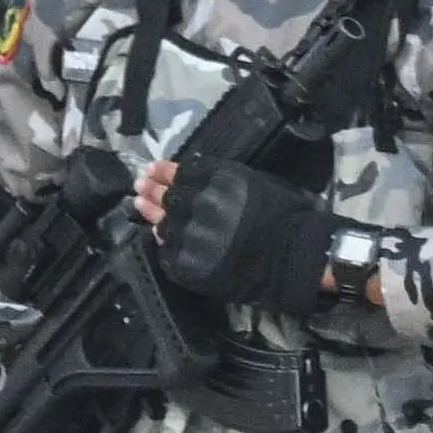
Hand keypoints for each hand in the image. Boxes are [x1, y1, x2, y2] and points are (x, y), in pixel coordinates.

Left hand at [149, 153, 333, 314]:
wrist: (291, 258)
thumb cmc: (282, 216)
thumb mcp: (254, 182)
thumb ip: (220, 179)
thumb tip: (191, 175)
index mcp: (216, 182)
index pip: (180, 172)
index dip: (164, 171)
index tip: (153, 169)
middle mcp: (197, 206)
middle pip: (167, 196)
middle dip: (152, 189)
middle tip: (140, 185)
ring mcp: (189, 236)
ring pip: (162, 222)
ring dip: (150, 212)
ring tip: (140, 204)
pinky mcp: (186, 263)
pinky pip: (167, 250)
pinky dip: (164, 241)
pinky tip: (159, 233)